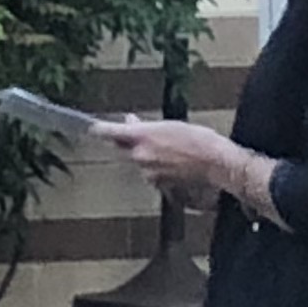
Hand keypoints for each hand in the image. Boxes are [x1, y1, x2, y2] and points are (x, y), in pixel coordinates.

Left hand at [102, 114, 250, 207]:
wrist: (216, 163)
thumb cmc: (198, 140)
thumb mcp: (170, 125)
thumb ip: (145, 127)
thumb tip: (131, 123)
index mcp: (141, 136)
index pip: (110, 133)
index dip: (99, 130)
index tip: (91, 128)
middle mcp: (140, 156)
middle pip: (124, 148)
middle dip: (130, 141)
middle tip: (143, 133)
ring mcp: (147, 172)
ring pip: (139, 161)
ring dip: (147, 155)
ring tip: (171, 149)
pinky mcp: (157, 184)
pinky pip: (151, 173)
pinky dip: (157, 167)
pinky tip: (175, 162)